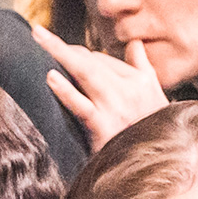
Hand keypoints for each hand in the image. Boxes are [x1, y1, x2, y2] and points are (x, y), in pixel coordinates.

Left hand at [35, 23, 168, 151]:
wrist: (160, 165)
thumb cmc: (154, 129)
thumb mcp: (153, 95)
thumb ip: (142, 66)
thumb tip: (135, 42)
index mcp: (140, 80)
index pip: (101, 60)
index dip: (78, 57)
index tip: (60, 57)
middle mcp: (130, 90)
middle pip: (91, 61)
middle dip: (63, 48)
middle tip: (37, 34)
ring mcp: (116, 108)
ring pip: (86, 73)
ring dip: (61, 53)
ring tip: (38, 37)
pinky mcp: (104, 128)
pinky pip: (82, 106)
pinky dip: (66, 91)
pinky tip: (50, 76)